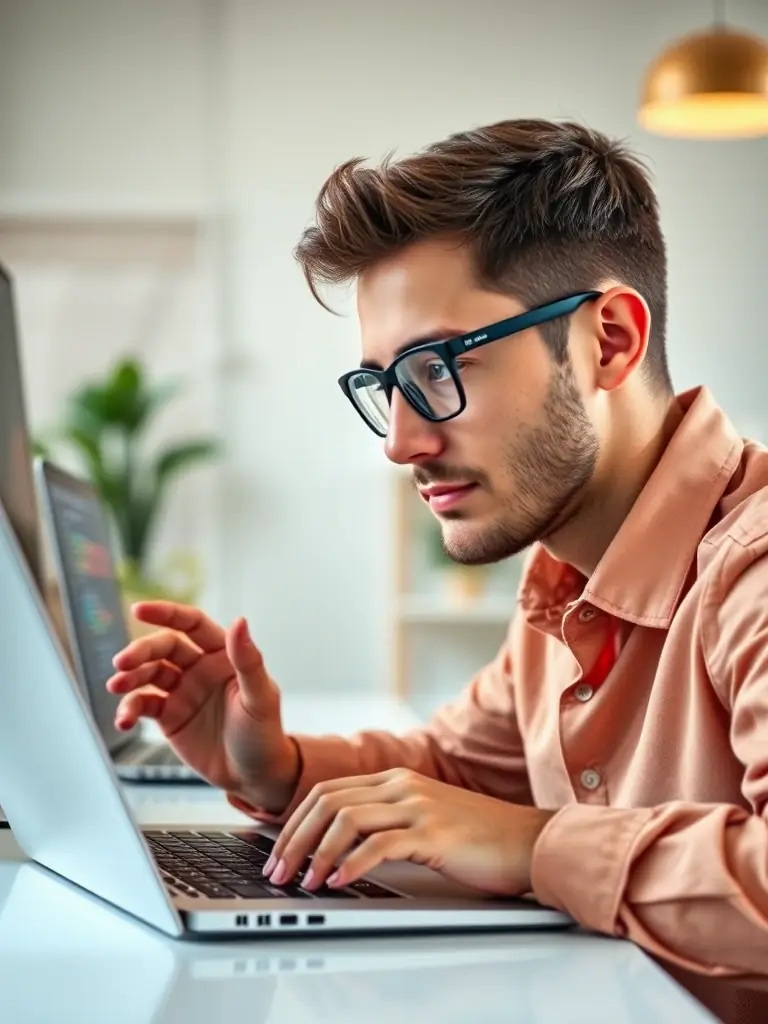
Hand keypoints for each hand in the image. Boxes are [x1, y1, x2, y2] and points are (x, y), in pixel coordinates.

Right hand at [105, 602, 299, 812]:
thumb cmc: (265, 734)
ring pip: (149, 674)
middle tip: (122, 663)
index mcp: (223, 655)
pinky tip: (124, 719)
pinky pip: (143, 705)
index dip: (166, 613)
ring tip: (117, 686)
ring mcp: (182, 691)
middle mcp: (200, 668)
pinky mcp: (169, 716)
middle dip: (140, 651)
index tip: (140, 609)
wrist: (254, 776)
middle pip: (164, 647)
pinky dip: (129, 709)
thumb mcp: (260, 697)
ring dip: (130, 678)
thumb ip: (248, 660)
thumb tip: (240, 622)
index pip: (192, 624)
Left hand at [263, 768, 554, 894]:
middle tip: (277, 871)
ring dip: (316, 852)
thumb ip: (385, 821)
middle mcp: (402, 786)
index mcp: (395, 779)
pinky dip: (352, 863)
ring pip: (347, 819)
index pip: (328, 792)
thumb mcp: (422, 819)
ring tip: (304, 882)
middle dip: (294, 838)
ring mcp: (418, 806)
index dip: (294, 822)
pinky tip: (339, 881)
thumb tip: (335, 848)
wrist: (529, 840)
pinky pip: (381, 844)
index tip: (277, 853)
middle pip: (328, 802)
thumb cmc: (477, 837)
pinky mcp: (434, 833)